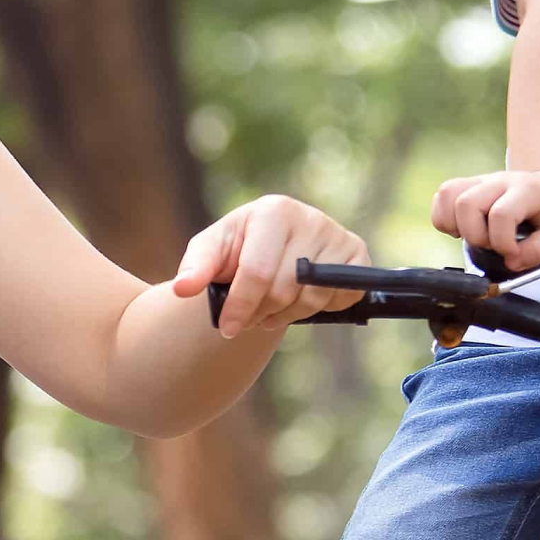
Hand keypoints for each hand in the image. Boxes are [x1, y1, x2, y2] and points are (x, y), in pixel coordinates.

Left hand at [170, 196, 371, 338]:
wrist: (272, 245)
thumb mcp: (210, 251)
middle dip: (261, 312)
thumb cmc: (237, 248)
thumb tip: (182, 289)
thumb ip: (195, 268)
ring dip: (287, 315)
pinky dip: (319, 308)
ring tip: (271, 307)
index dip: (240, 306)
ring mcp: (338, 235)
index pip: (258, 271)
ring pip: (312, 298)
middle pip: (284, 289)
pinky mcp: (358, 254)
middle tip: (249, 316)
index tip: (227, 328)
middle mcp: (311, 218)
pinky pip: (340, 297)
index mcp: (273, 211)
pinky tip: (301, 297)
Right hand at [430, 169, 539, 271]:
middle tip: (492, 246)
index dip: (502, 242)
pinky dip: (444, 219)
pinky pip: (441, 197)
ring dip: (455, 226)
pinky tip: (463, 230)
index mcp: (528, 190)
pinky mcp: (466, 186)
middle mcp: (500, 181)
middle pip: (466, 203)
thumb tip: (511, 261)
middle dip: (475, 236)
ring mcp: (480, 181)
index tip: (513, 254)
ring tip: (476, 237)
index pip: (501, 214)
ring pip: (448, 196)